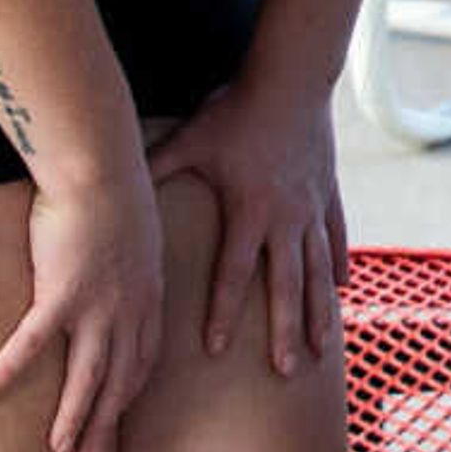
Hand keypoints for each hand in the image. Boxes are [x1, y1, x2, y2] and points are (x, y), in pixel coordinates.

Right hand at [0, 172, 164, 451]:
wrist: (104, 169)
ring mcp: (97, 308)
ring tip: (59, 450)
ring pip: (87, 378)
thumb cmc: (117, 190)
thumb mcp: (137, 230)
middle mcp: (128, 311)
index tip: (119, 413)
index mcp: (148, 295)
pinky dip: (8, 371)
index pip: (143, 357)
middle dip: (105, 423)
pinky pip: (30, 344)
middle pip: (118, 380)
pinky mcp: (61, 296)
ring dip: (72, 418)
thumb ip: (128, 255)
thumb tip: (113, 257)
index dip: (129, 390)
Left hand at [150, 74, 348, 374]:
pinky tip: (342, 291)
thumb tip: (108, 181)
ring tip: (322, 350)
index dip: (221, 312)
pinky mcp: (328, 194)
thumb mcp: (189, 138)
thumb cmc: (236, 110)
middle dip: (285, 332)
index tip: (213, 350)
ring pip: (320, 273)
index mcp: (249, 210)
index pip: (232, 272)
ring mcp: (312, 209)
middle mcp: (286, 218)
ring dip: (320, 313)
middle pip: (287, 287)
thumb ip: (154, 165)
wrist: (293, 79)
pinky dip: (338, 267)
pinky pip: (336, 239)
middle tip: (286, 372)